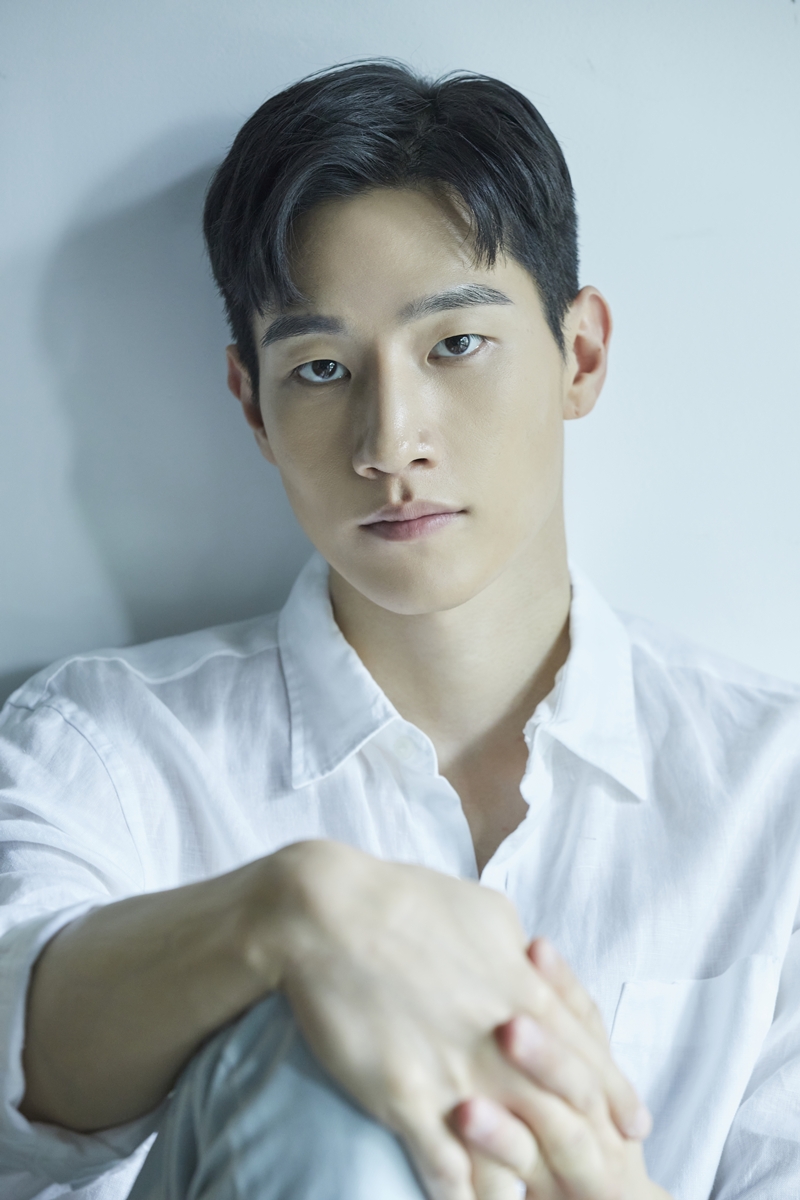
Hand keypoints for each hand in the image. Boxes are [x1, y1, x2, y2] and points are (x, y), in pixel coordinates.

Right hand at [255, 842, 649, 1199]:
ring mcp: (454, 1076)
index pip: (589, 1061)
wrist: (328, 911)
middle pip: (561, 1118)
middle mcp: (501, 1044)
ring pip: (509, 1157)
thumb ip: (519, 952)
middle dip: (582, 1155)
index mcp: (527, 993)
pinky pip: (446, 1169)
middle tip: (592, 1181)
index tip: (632, 1127)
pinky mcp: (404, 1099)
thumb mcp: (486, 912)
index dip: (614, 1099)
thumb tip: (535, 963)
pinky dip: (463, 1195)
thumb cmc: (407, 899)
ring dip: (523, 1186)